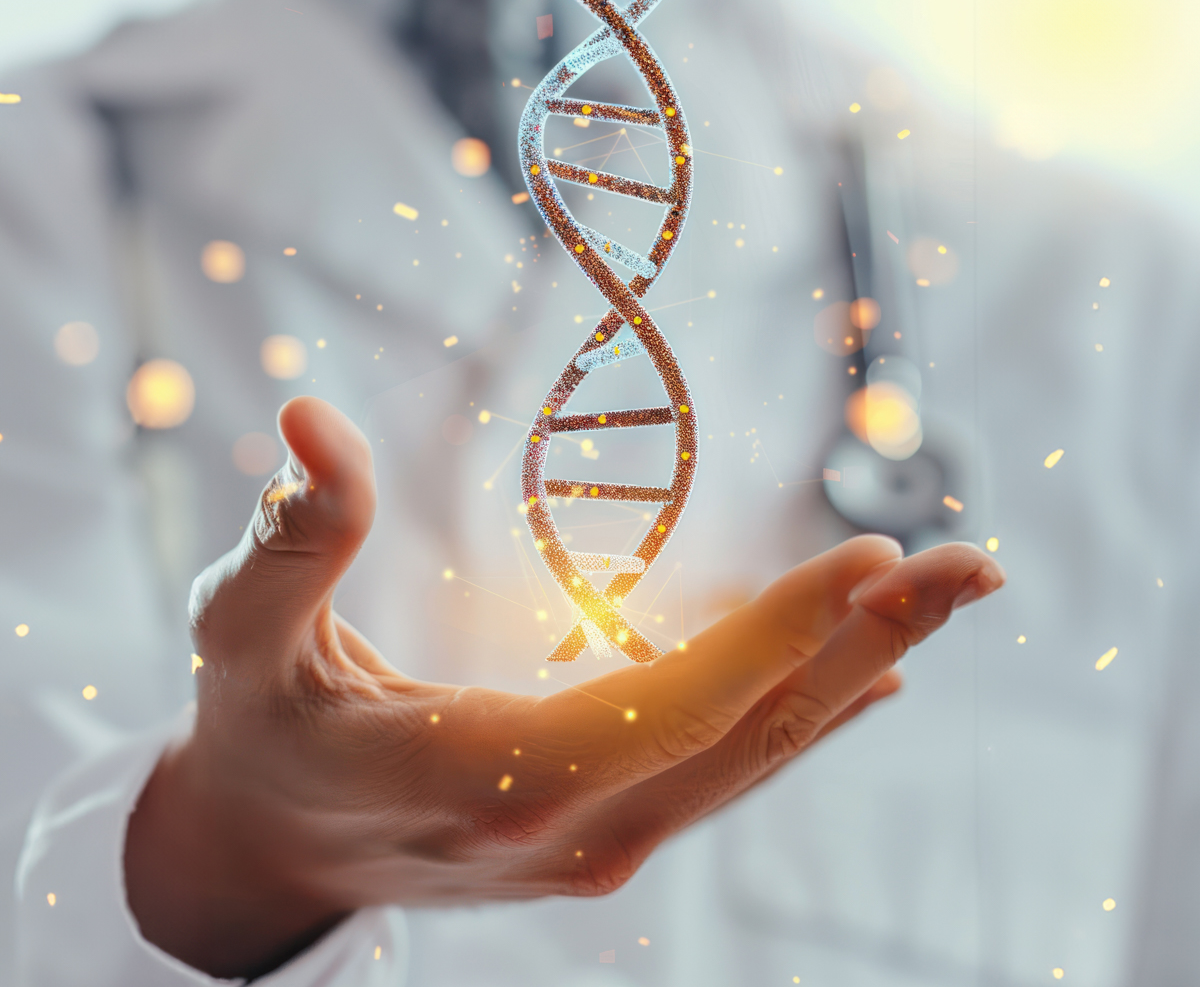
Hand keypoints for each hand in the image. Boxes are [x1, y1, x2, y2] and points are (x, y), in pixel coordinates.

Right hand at [124, 397, 1003, 978]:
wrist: (272, 854)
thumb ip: (291, 536)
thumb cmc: (259, 730)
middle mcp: (558, 831)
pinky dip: (808, 718)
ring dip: (859, 674)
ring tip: (947, 593)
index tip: (864, 560)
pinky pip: (729, 774)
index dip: (763, 644)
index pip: (650, 715)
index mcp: (470, 778)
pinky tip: (877, 674)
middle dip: (863, 648)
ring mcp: (594, 845)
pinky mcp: (610, 832)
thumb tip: (309, 416)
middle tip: (973, 566)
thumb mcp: (243, 634)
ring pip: (751, 762)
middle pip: (741, 742)